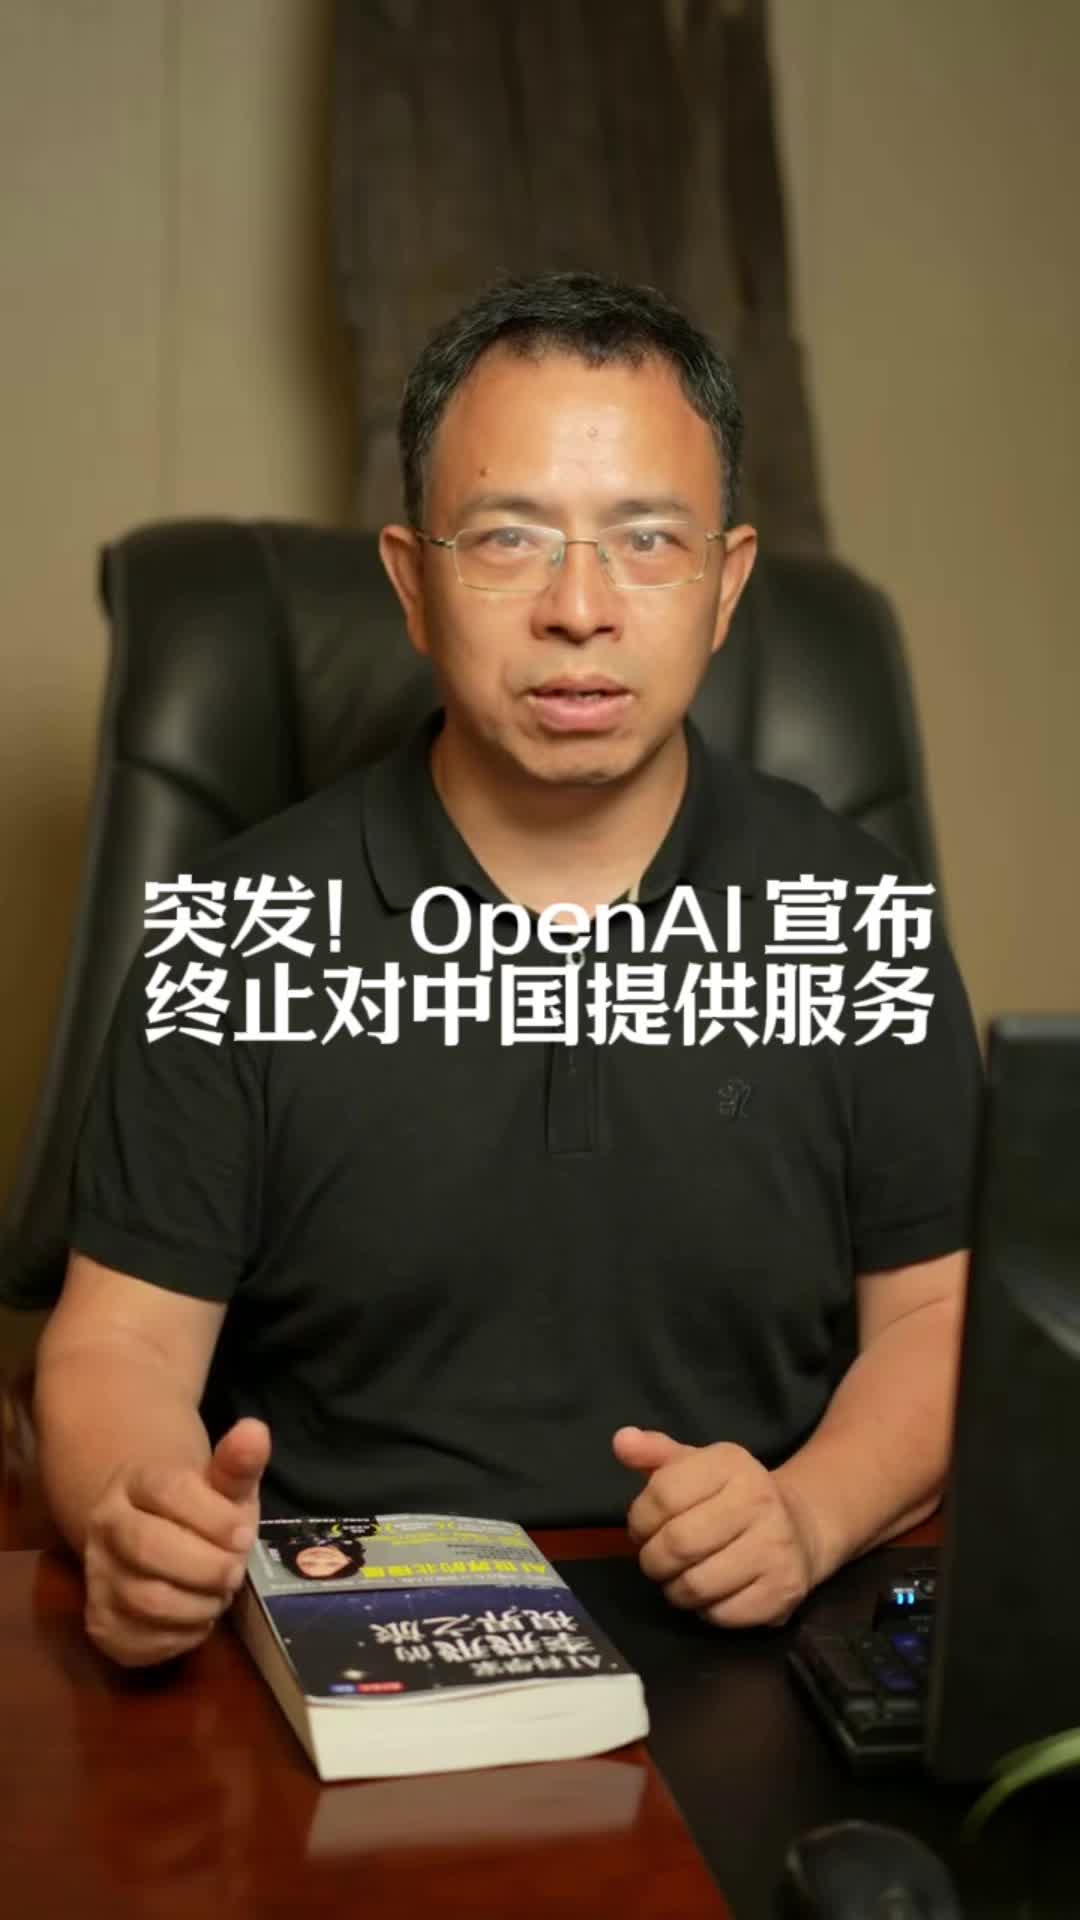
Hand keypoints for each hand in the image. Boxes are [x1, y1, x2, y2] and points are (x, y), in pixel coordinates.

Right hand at [83, 1418, 270, 1667]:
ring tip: (219, 1594)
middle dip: (207, 1566)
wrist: (157, 1534)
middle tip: (235, 1571)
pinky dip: (181, 1636)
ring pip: (144, 1599)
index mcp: (135, 1482)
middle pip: (148, 1547)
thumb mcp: (223, 1484)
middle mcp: (105, 1525)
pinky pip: (140, 1641)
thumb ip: (238, 1463)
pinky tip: (197, 1616)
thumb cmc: (201, 1510)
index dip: (215, 1517)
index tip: (245, 1534)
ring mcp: (97, 1575)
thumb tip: (256, 1431)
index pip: (169, 1490)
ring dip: (199, 1604)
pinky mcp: (101, 1622)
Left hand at [612, 1426, 820, 1627]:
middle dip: (654, 1560)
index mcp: (731, 1462)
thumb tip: (621, 1440)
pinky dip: (706, 1611)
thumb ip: (655, 1453)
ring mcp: (775, 1546)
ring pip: (697, 1585)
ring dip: (676, 1590)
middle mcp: (759, 1499)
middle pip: (678, 1543)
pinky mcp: (784, 1589)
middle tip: (657, 1561)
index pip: (663, 1494)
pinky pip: (722, 1614)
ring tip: (680, 1578)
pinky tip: (712, 1594)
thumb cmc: (731, 1496)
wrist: (799, 1527)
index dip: (640, 1519)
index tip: (642, 1528)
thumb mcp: (695, 1465)